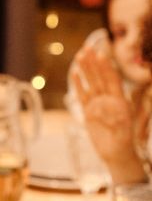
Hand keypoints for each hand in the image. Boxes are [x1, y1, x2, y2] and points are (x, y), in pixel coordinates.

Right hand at [72, 45, 145, 181]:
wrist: (116, 153)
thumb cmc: (123, 141)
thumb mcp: (126, 127)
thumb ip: (122, 115)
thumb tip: (120, 105)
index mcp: (120, 100)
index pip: (112, 80)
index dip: (107, 67)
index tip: (102, 54)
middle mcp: (109, 99)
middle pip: (100, 77)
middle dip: (94, 63)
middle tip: (88, 48)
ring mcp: (98, 104)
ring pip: (91, 82)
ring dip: (86, 69)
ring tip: (80, 55)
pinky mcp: (89, 111)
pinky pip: (82, 95)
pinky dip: (79, 84)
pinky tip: (75, 73)